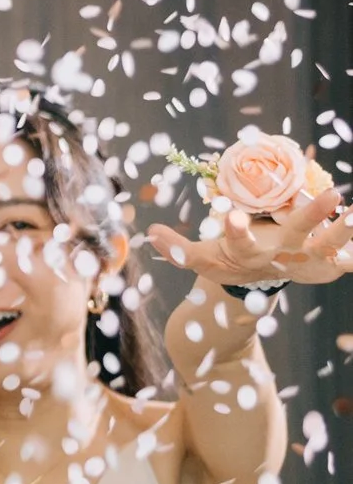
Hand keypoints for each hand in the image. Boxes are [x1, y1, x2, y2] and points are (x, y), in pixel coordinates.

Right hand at [147, 186, 351, 287]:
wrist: (257, 287)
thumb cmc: (231, 260)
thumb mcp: (205, 257)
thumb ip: (179, 249)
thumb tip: (151, 233)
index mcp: (248, 253)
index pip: (238, 242)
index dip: (235, 231)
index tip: (231, 216)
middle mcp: (280, 256)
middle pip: (296, 237)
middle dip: (312, 216)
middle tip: (331, 196)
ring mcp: (306, 261)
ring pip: (329, 244)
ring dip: (346, 230)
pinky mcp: (326, 265)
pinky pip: (347, 259)